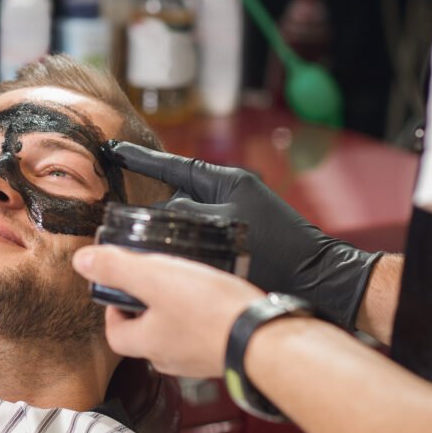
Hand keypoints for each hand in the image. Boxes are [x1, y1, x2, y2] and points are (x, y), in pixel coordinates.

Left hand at [73, 245, 264, 377]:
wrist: (263, 337)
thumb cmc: (210, 311)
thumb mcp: (154, 278)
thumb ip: (116, 268)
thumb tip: (81, 261)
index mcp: (146, 343)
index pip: (114, 333)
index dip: (113, 309)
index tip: (121, 286)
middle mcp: (169, 358)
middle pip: (144, 333)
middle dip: (146, 306)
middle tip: (155, 279)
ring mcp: (197, 359)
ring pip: (175, 334)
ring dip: (175, 311)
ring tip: (186, 283)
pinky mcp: (222, 353)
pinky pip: (203, 335)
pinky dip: (202, 317)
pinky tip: (215, 297)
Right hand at [106, 141, 381, 329]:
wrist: (319, 281)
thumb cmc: (279, 254)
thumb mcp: (224, 229)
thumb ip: (185, 217)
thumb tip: (156, 217)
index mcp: (226, 182)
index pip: (173, 166)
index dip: (140, 159)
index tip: (112, 150)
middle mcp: (228, 194)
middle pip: (175, 194)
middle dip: (150, 206)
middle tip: (119, 218)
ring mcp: (233, 216)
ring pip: (185, 218)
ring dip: (167, 231)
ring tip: (140, 245)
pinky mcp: (237, 239)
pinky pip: (199, 236)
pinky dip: (183, 246)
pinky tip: (169, 262)